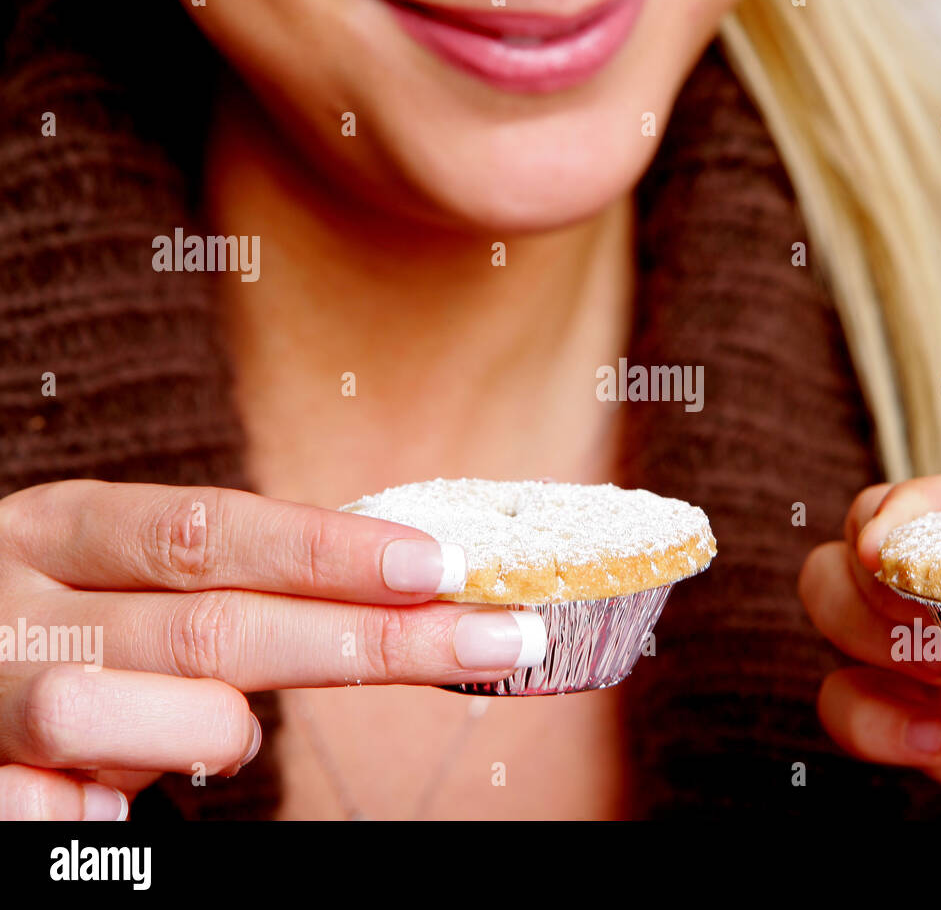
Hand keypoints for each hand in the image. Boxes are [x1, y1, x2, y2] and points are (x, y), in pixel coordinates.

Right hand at [0, 480, 539, 819]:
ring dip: (206, 732)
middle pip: (213, 624)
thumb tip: (400, 592)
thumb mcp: (125, 581)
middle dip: (368, 640)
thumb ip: (226, 586)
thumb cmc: (61, 628)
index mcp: (66, 528)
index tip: (445, 566)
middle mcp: (22, 602)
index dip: (331, 550)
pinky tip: (111, 797)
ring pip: (117, 712)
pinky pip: (55, 811)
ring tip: (219, 737)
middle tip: (493, 643)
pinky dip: (106, 811)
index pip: (213, 530)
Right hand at [799, 465, 940, 815]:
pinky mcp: (926, 714)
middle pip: (870, 533)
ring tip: (931, 680)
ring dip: (856, 630)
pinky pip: (846, 699)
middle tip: (909, 620)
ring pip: (836, 597)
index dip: (908, 506)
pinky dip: (865, 718)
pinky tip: (927, 742)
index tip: (888, 541)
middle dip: (869, 574)